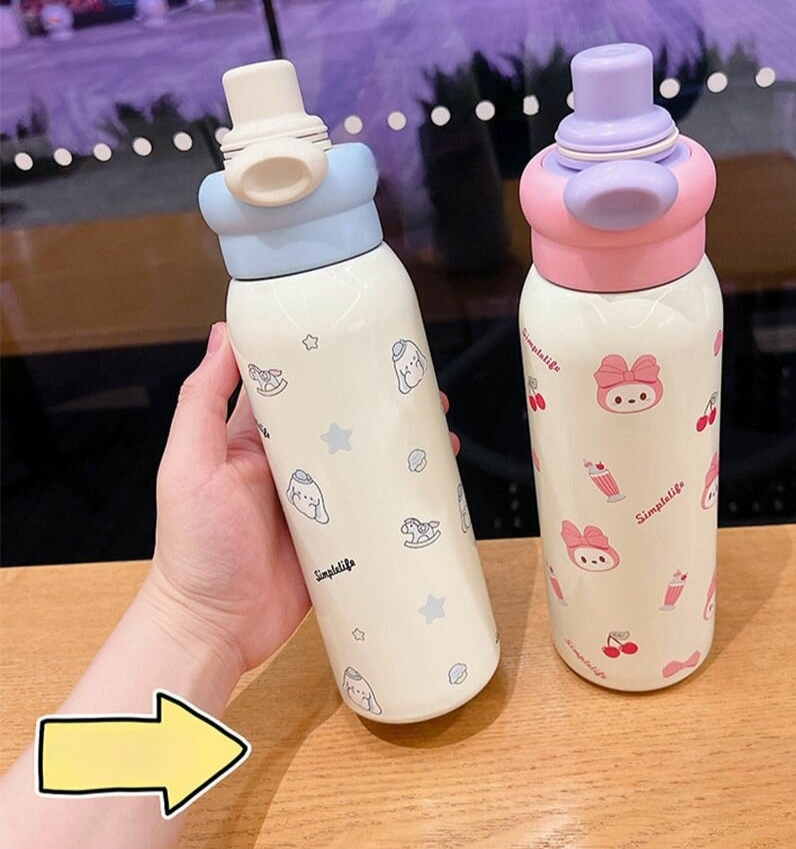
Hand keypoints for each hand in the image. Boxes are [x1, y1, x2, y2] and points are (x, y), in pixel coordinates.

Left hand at [145, 324, 458, 679]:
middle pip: (343, 426)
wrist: (212, 628)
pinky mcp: (341, 544)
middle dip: (380, 406)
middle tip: (420, 390)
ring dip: (399, 450)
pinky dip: (402, 500)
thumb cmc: (193, 546)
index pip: (297, 391)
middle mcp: (293, 469)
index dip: (328, 366)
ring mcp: (320, 507)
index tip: (361, 343)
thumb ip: (203, 400)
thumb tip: (224, 334)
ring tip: (437, 434)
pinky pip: (376, 514)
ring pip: (367, 468)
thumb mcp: (189, 463)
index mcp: (257, 442)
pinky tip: (429, 487)